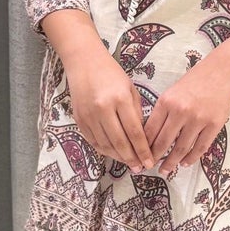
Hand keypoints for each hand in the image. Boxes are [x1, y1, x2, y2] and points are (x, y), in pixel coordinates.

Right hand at [63, 44, 156, 172]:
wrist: (83, 62)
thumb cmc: (111, 73)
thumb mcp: (130, 89)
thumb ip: (136, 113)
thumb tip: (142, 138)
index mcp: (120, 99)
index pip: (134, 132)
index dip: (142, 150)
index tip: (150, 161)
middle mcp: (103, 109)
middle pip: (119, 142)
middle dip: (132, 158)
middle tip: (140, 167)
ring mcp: (89, 115)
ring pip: (105, 145)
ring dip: (118, 157)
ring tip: (129, 163)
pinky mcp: (79, 119)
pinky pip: (93, 141)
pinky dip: (104, 150)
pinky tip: (114, 154)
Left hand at [141, 51, 229, 177]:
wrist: (222, 72)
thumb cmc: (195, 81)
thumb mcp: (172, 92)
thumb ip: (162, 111)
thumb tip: (151, 135)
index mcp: (166, 102)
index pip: (150, 130)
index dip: (143, 146)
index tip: (140, 155)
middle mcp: (180, 111)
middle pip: (163, 142)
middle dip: (155, 158)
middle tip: (149, 167)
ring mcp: (198, 119)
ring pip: (181, 148)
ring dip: (172, 162)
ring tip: (166, 169)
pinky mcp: (214, 125)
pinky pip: (200, 147)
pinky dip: (191, 157)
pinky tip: (185, 162)